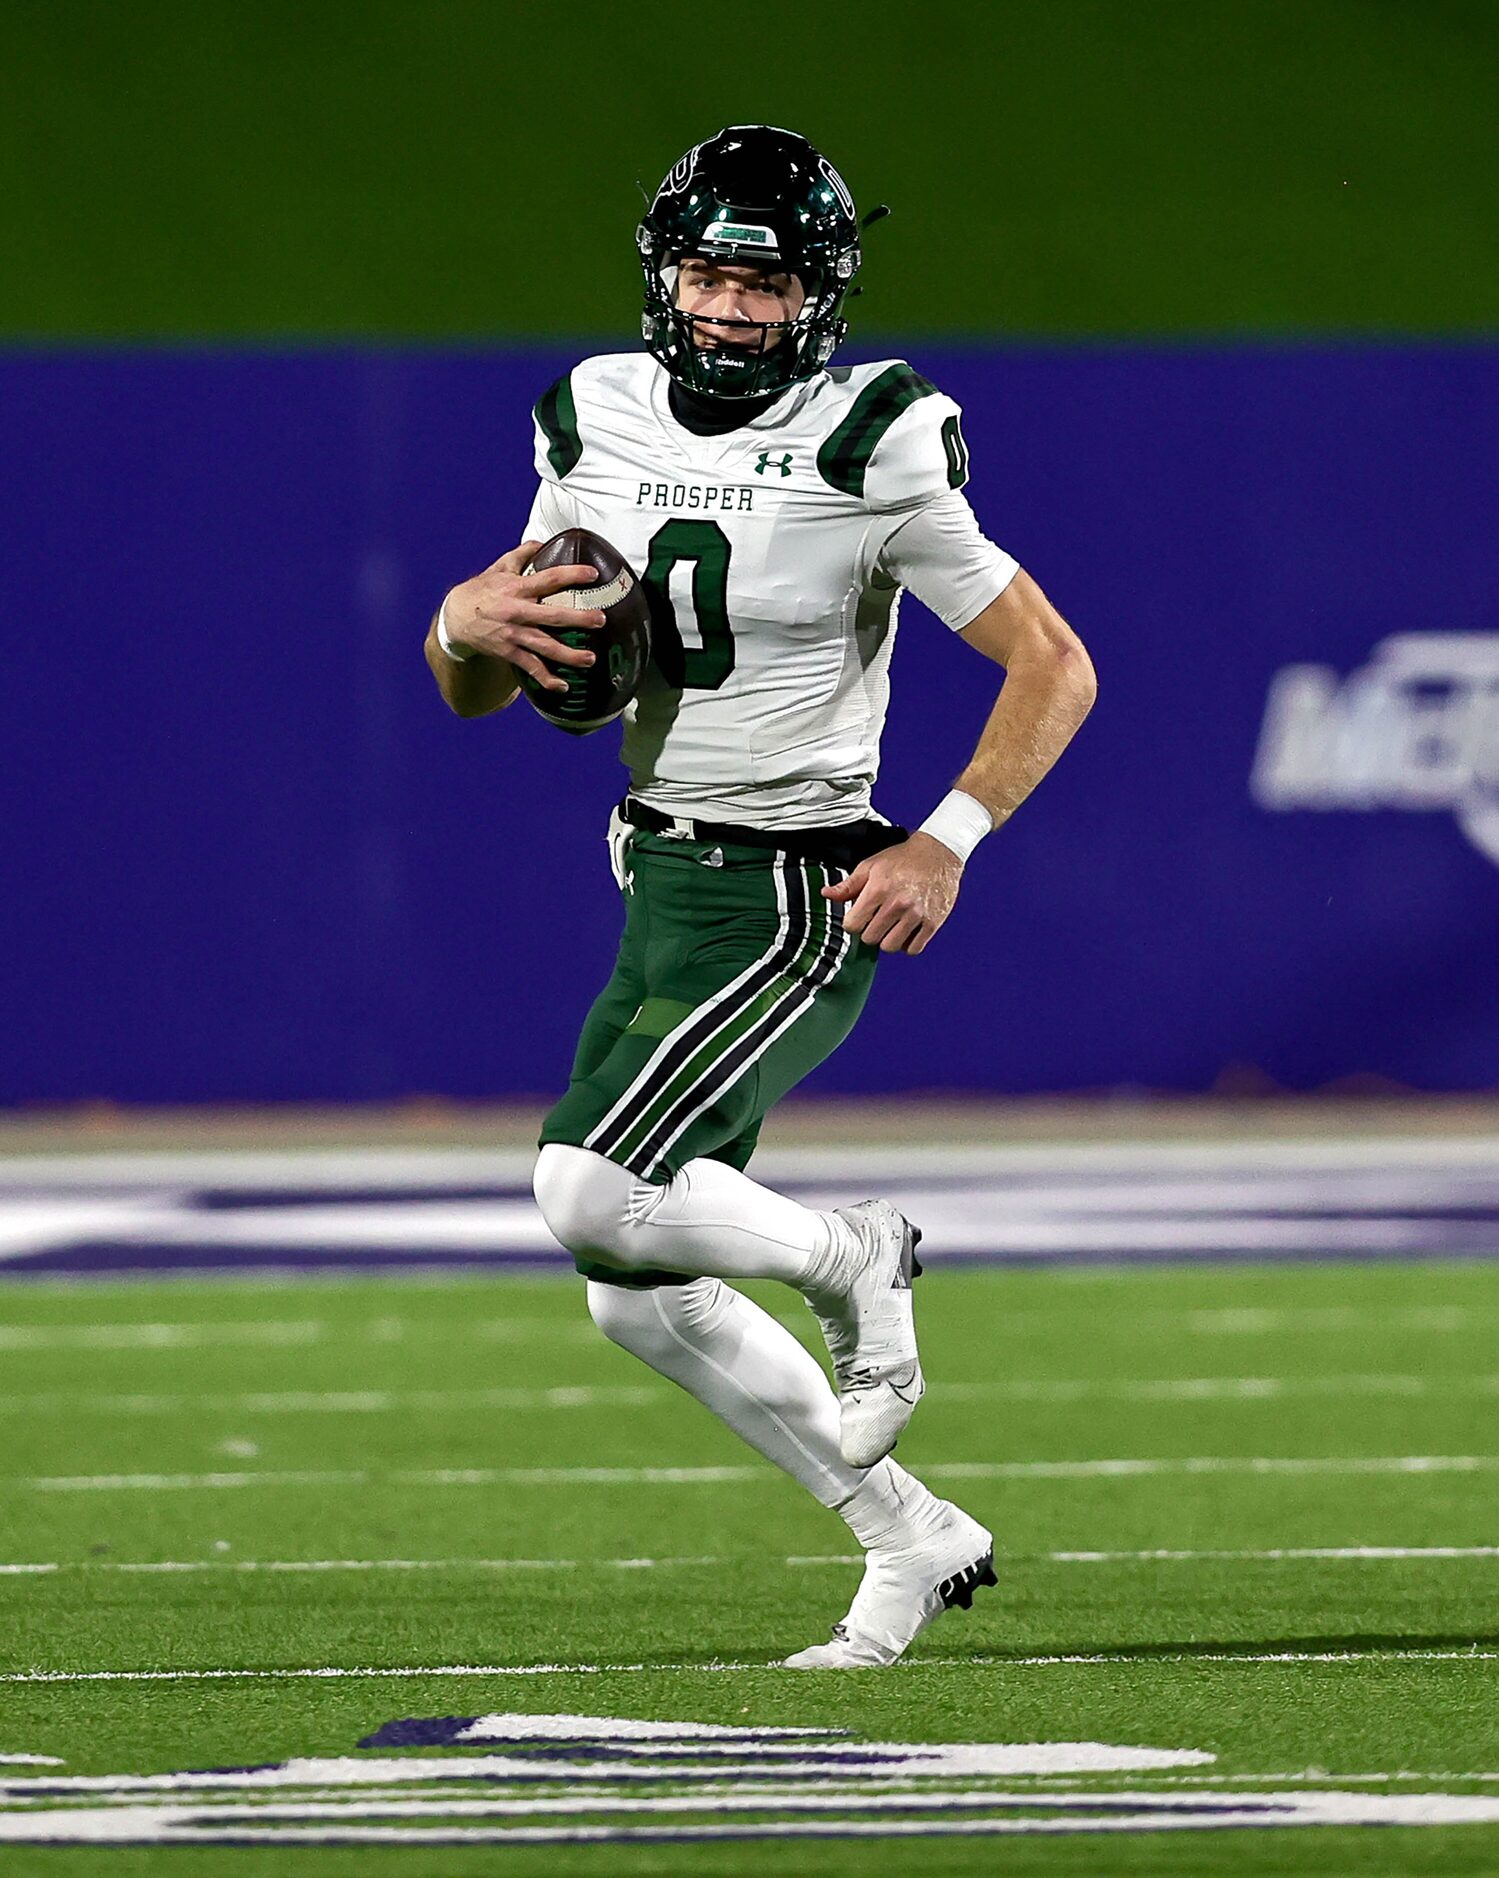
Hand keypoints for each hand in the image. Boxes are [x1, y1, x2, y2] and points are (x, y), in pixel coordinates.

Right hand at [443, 542, 604, 694]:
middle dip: (578, 619)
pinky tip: (563, 686)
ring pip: (544, 646)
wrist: (453, 618)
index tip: (593, 574)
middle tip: (600, 620)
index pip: (549, 578)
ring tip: (590, 659)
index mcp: (517, 588)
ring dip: (568, 655)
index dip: (571, 574)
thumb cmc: (480, 590)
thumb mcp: (498, 568)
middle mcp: (517, 611)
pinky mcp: (508, 652)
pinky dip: (546, 678)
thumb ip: (520, 555)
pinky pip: (530, 667)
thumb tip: (540, 542)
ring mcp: (513, 634)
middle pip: (552, 616)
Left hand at [821, 833, 962, 954]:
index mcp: (878, 889)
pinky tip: (906, 931)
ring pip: (890, 947)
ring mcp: (916, 914)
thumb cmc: (903, 858)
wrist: (939, 853)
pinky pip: (913, 949)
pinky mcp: (932, 922)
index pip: (852, 925)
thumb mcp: (871, 866)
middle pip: (870, 938)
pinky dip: (908, 945)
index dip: (853, 922)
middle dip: (870, 931)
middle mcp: (897, 903)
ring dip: (888, 940)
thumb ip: (848, 885)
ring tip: (892, 926)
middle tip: (877, 919)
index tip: (860, 916)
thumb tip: (826, 894)